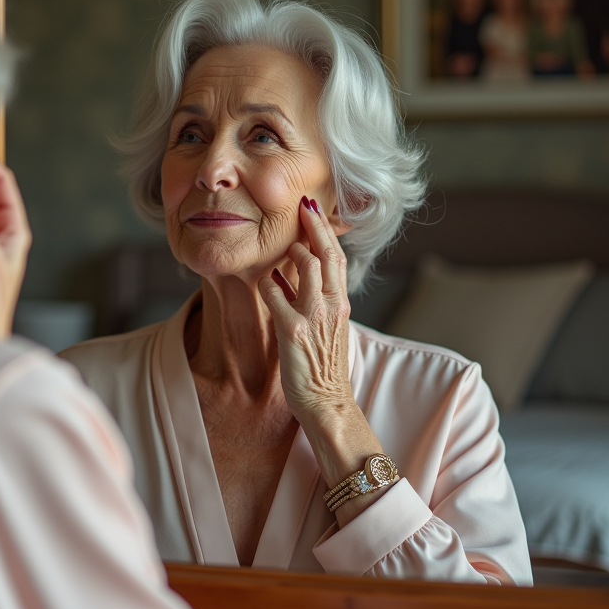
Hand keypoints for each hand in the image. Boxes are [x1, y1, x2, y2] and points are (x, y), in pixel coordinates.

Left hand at [257, 196, 386, 524]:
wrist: (328, 404)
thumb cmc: (324, 367)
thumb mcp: (330, 327)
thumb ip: (319, 298)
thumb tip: (296, 270)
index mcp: (341, 304)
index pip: (337, 256)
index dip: (325, 229)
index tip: (313, 207)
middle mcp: (332, 306)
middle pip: (325, 252)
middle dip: (312, 224)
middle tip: (301, 203)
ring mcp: (313, 317)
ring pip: (304, 265)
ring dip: (291, 251)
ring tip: (282, 246)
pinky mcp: (293, 331)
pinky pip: (276, 294)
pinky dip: (270, 283)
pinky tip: (267, 281)